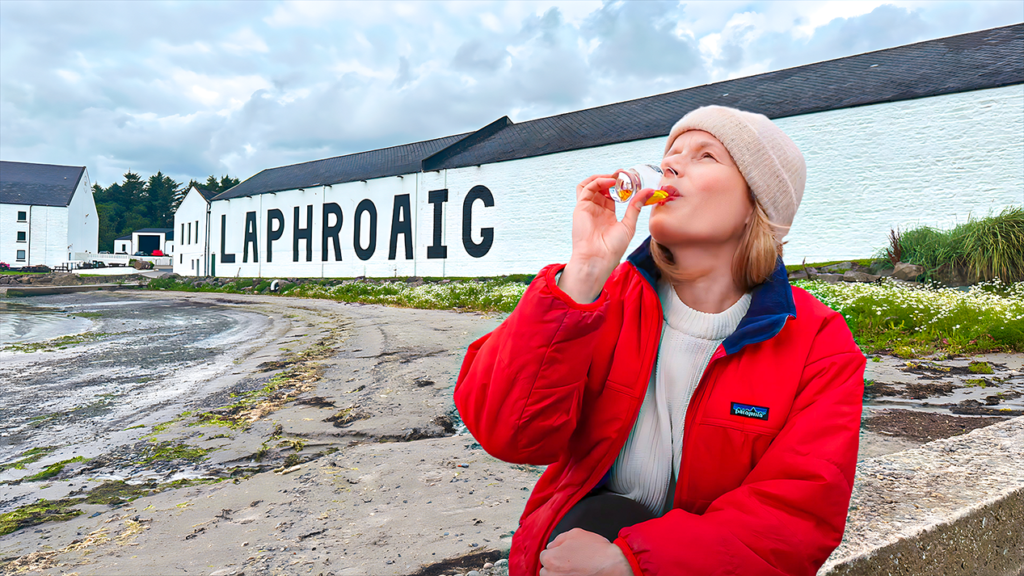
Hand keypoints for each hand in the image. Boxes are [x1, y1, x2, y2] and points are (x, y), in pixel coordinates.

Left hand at [538, 528, 632, 575]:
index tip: (564, 554)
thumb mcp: (575, 534)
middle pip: (546, 569)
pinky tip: (577, 574)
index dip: (555, 553)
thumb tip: (552, 545)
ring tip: (574, 570)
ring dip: (560, 573)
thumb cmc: (596, 551)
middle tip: (569, 561)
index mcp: (550, 559)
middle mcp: (552, 574)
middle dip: (555, 565)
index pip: (544, 556)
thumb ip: (559, 538)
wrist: (613, 566)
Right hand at [557, 175, 655, 302]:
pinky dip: (598, 181)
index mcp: (607, 215)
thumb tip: (649, 191)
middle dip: (612, 178)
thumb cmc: (612, 248)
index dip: (621, 186)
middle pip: (601, 187)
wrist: (598, 259)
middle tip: (624, 173)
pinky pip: (585, 188)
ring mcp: (587, 208)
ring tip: (615, 176)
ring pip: (590, 185)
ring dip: (602, 177)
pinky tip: (610, 181)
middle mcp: (596, 210)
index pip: (612, 195)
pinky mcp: (580, 207)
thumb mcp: (629, 224)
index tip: (631, 179)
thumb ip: (636, 206)